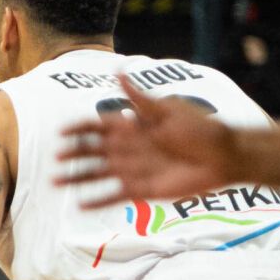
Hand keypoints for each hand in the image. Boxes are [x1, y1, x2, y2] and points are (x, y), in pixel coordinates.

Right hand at [55, 72, 239, 206]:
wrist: (224, 157)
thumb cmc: (201, 129)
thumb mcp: (169, 110)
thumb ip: (140, 99)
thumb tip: (119, 73)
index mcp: (133, 126)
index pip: (98, 126)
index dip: (79, 128)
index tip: (61, 132)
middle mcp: (129, 148)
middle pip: (93, 151)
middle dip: (73, 154)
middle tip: (55, 159)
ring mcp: (134, 170)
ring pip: (98, 174)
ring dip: (78, 178)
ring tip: (56, 182)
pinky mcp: (143, 190)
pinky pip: (115, 196)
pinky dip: (98, 200)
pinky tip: (80, 206)